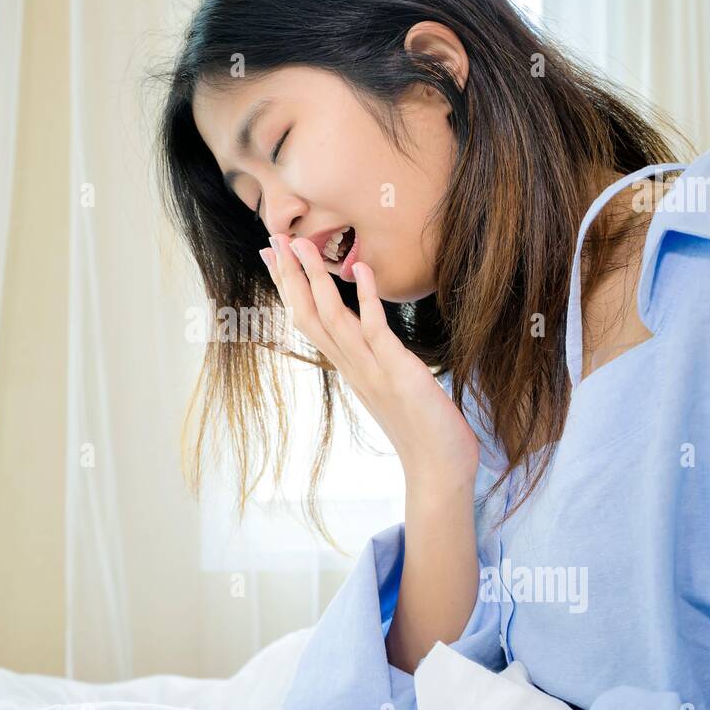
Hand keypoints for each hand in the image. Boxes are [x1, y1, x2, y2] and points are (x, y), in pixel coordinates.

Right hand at [260, 233, 480, 483]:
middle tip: (272, 239)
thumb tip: (374, 344)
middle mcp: (352, 367)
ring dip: (315, 279)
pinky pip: (374, 329)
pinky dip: (365, 298)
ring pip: (331, 318)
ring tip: (302, 243)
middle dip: (290, 276)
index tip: (274, 257)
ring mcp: (371, 369)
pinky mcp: (397, 372)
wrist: (437, 471)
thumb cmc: (423, 432)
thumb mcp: (392, 389)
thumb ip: (378, 363)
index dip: (290, 288)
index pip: (309, 321)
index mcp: (349, 369)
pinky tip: (359, 270)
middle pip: (308, 315)